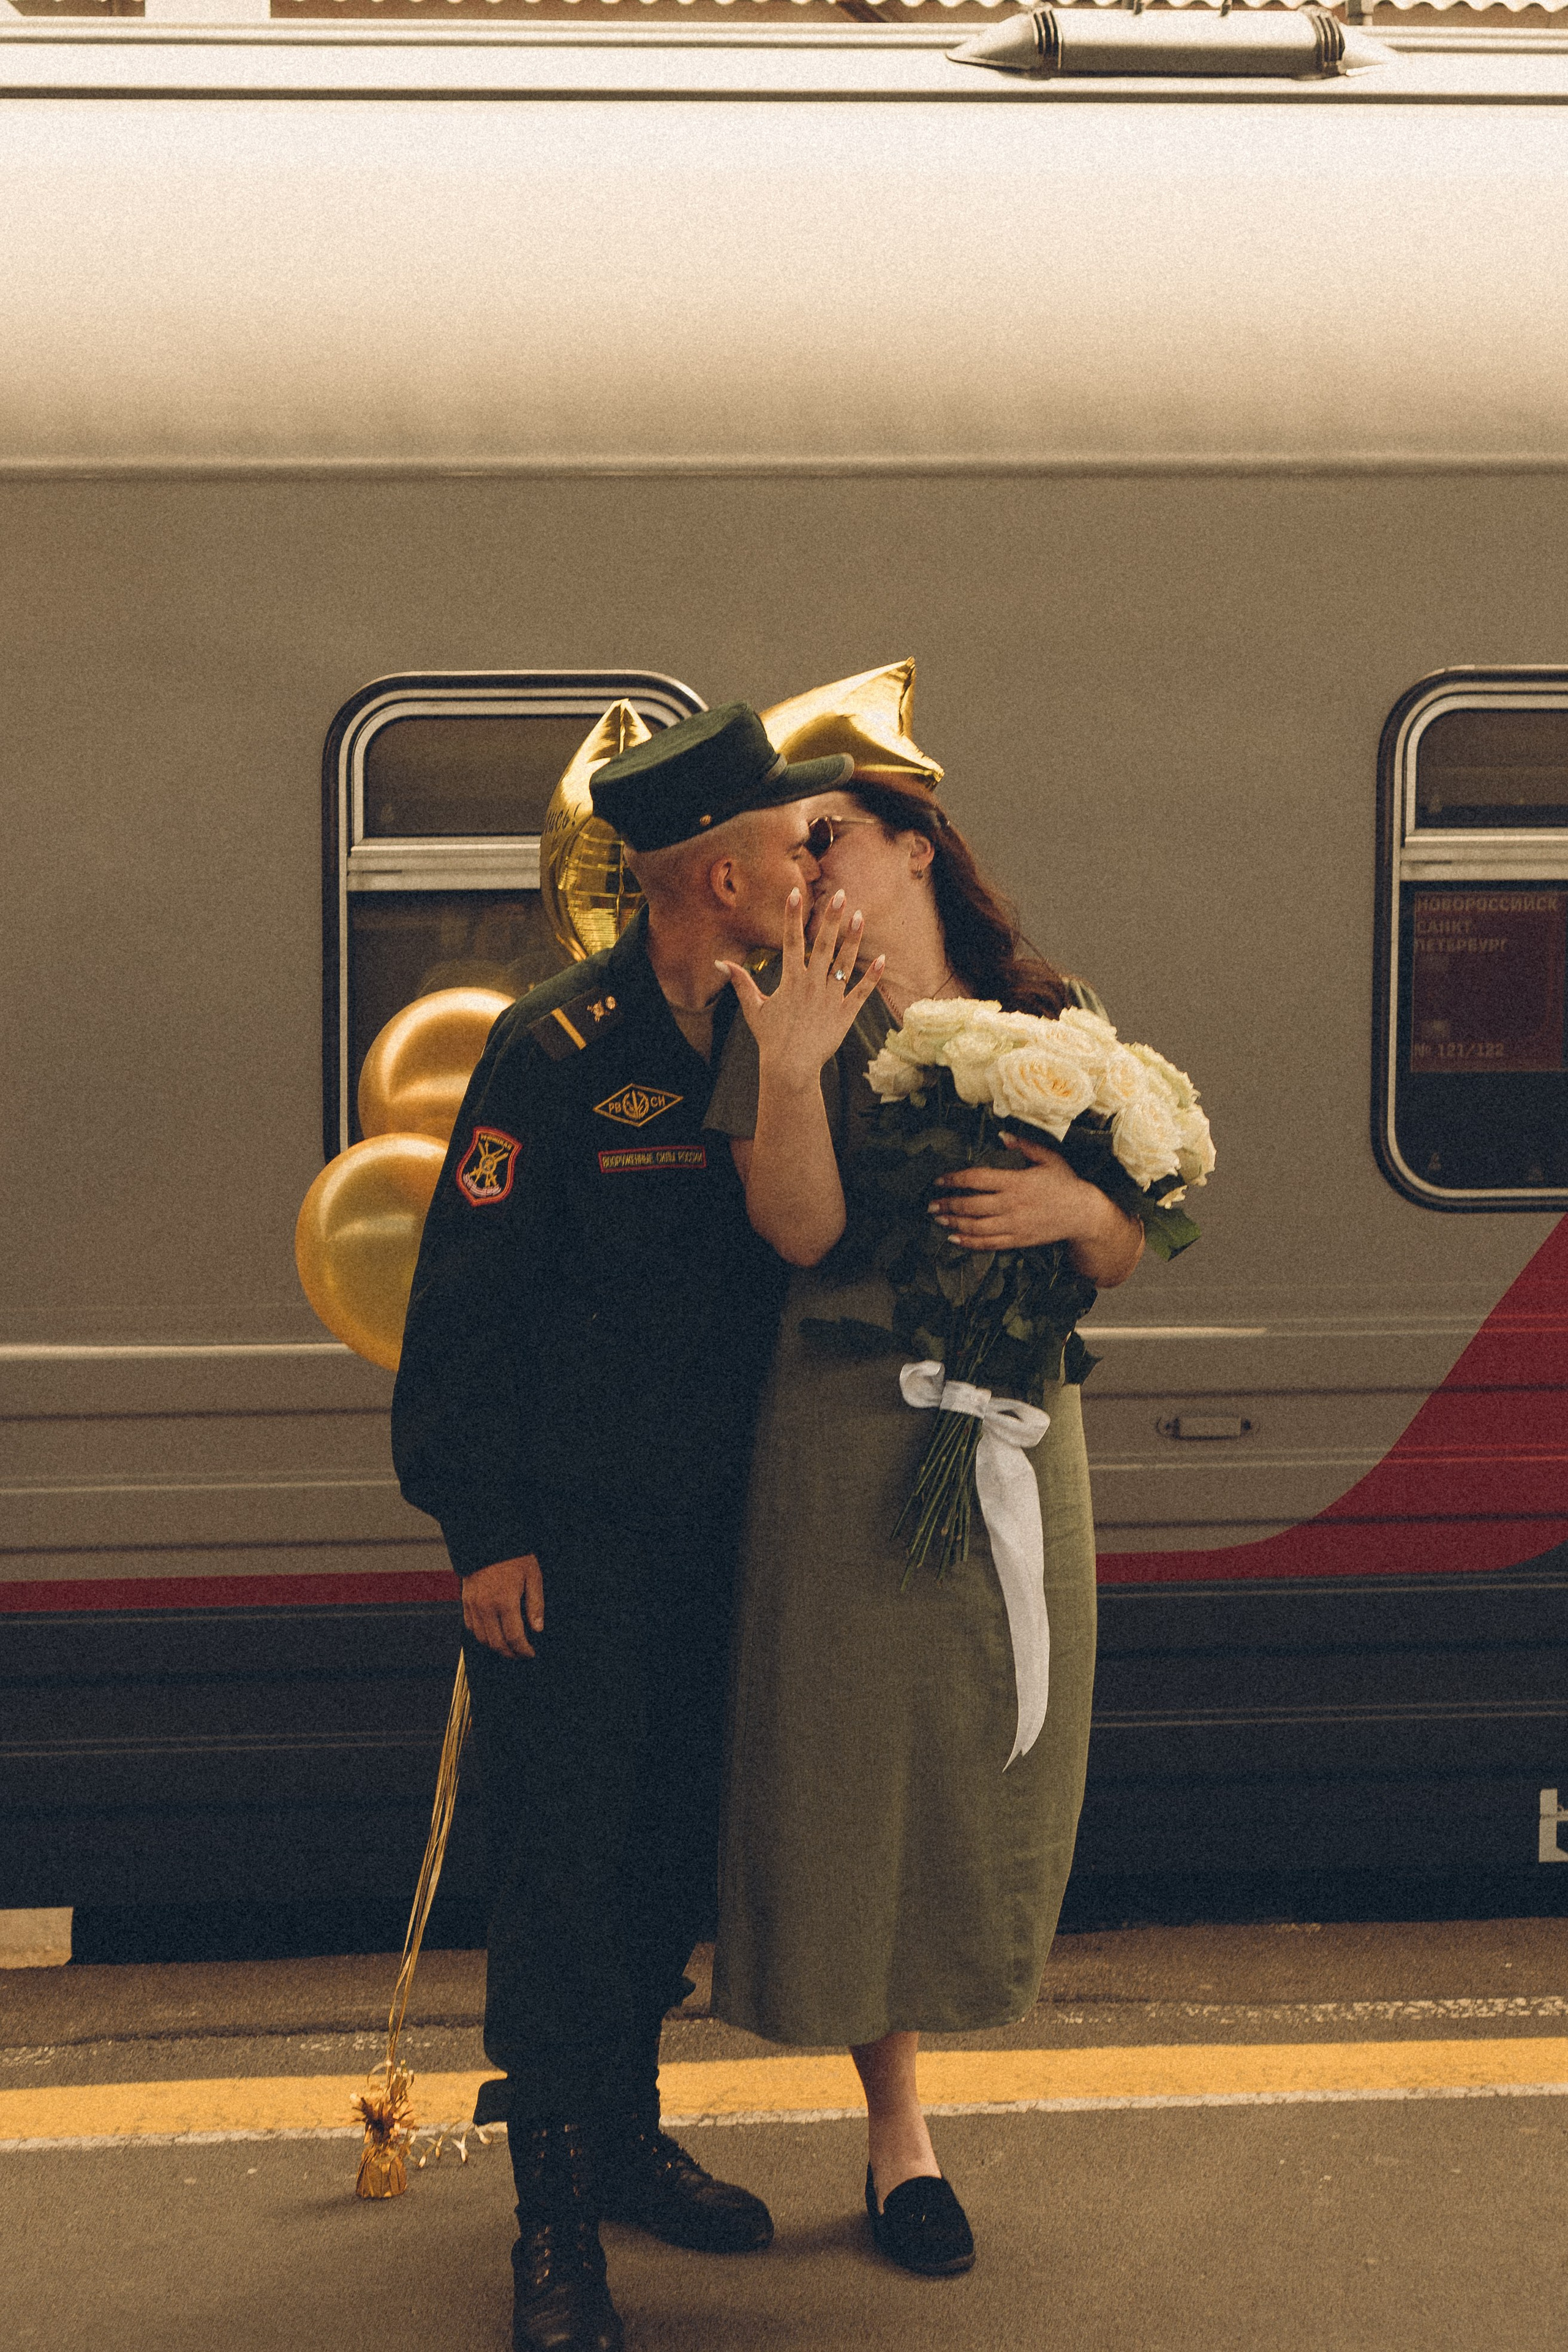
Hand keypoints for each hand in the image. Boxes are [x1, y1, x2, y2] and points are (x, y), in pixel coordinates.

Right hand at [462, 1553, 544, 1658]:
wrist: (487, 1539)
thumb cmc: (512, 1555)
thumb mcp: (532, 1575)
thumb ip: (535, 1604)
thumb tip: (537, 1628)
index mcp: (505, 1601)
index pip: (514, 1637)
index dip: (523, 1650)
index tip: (530, 1653)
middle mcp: (486, 1607)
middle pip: (496, 1643)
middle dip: (510, 1653)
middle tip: (521, 1654)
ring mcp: (473, 1605)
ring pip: (482, 1638)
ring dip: (495, 1647)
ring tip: (508, 1647)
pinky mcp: (465, 1601)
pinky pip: (471, 1627)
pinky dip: (481, 1636)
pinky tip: (492, 1634)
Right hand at [716, 888, 884, 1091]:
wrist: (791, 1067)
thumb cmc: (770, 1038)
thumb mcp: (753, 1008)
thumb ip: (741, 982)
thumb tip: (720, 963)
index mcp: (791, 980)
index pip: (791, 940)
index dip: (793, 915)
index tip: (795, 892)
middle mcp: (812, 985)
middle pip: (824, 945)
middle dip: (832, 918)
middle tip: (841, 894)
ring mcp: (831, 999)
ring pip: (845, 963)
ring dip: (853, 939)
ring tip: (860, 916)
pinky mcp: (845, 1014)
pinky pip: (862, 992)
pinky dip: (873, 976)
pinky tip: (882, 958)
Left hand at [931, 1132, 1141, 1282]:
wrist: (1084, 1215)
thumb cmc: (1066, 1184)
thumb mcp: (1049, 1158)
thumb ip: (1024, 1146)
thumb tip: (1001, 1135)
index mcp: (1015, 1181)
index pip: (977, 1179)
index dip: (954, 1180)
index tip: (939, 1180)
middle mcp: (1011, 1204)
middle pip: (970, 1205)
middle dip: (947, 1205)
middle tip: (930, 1205)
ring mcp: (1013, 1225)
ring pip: (975, 1226)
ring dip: (953, 1224)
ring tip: (939, 1220)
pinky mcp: (1017, 1240)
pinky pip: (988, 1244)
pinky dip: (969, 1243)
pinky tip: (955, 1240)